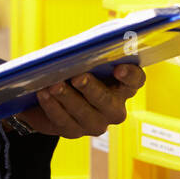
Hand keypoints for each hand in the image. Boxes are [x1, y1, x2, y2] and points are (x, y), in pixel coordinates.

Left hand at [14, 64, 145, 138]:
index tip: (118, 68)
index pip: (136, 80)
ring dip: (67, 98)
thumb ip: (90, 51)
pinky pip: (63, 121)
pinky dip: (52, 106)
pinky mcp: (74, 131)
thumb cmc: (75, 67)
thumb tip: (83, 46)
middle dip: (92, 89)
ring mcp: (96, 123)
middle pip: (108, 101)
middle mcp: (114, 108)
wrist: (52, 92)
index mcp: (123, 85)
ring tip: (53, 85)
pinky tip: (43, 94)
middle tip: (77, 77)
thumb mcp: (85, 57)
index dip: (130, 75)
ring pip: (84, 113)